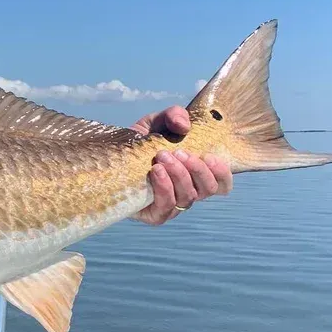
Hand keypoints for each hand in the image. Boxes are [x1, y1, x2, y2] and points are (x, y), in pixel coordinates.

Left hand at [130, 105, 232, 225]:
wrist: (109, 157)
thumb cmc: (139, 142)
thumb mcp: (156, 122)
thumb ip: (173, 115)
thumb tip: (184, 126)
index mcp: (195, 174)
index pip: (222, 182)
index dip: (222, 172)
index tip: (209, 155)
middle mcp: (188, 191)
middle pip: (209, 189)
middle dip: (197, 169)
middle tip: (178, 152)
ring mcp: (172, 206)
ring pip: (189, 197)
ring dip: (179, 175)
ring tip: (161, 156)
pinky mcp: (154, 215)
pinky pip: (166, 207)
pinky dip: (164, 187)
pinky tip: (155, 171)